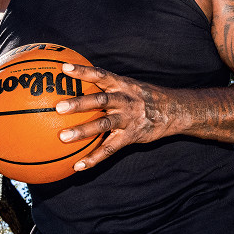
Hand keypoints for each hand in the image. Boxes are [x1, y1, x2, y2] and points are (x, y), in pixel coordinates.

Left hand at [55, 62, 182, 171]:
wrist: (174, 111)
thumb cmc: (145, 96)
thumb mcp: (130, 85)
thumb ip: (108, 84)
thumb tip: (80, 80)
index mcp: (122, 85)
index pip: (100, 75)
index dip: (83, 71)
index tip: (64, 68)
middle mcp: (125, 100)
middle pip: (100, 101)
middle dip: (79, 103)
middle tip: (59, 107)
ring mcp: (128, 118)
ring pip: (103, 124)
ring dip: (82, 131)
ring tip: (63, 137)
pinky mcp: (131, 136)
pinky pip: (110, 149)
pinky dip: (94, 158)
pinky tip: (77, 166)